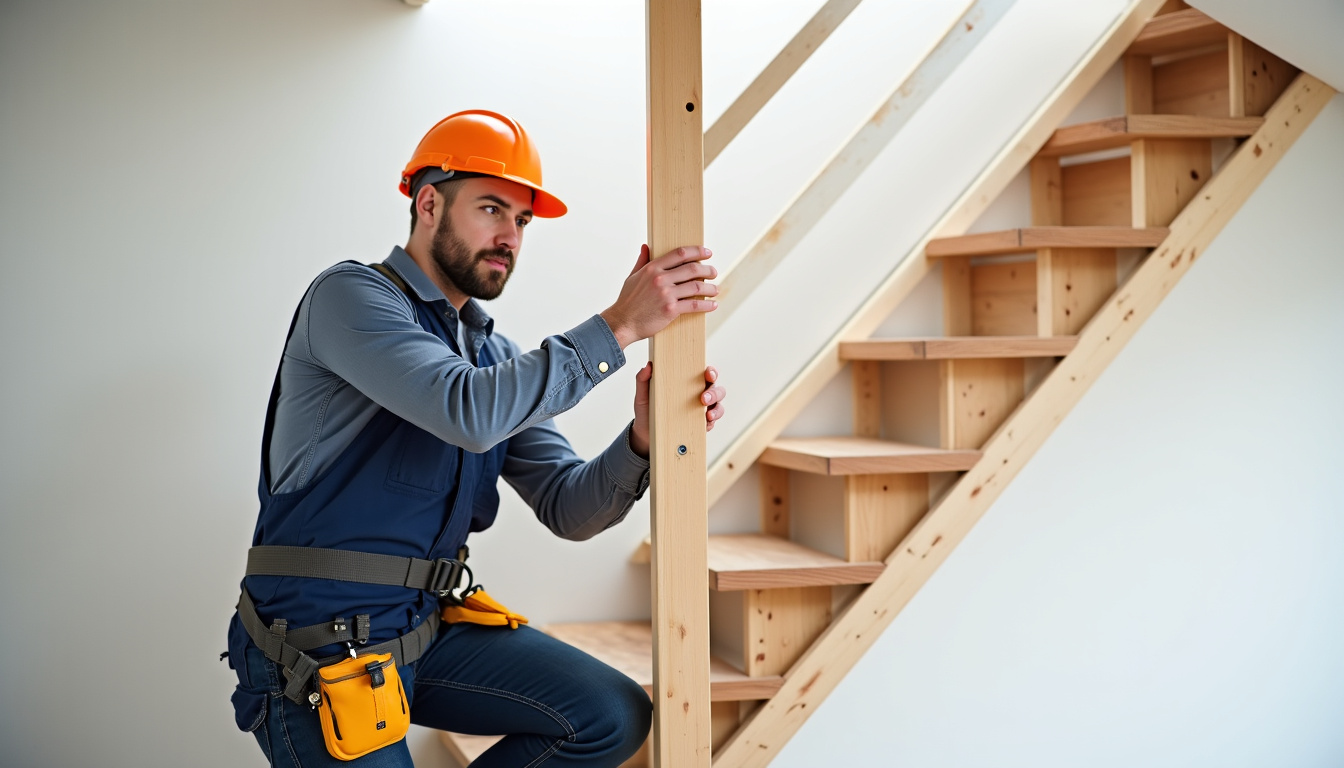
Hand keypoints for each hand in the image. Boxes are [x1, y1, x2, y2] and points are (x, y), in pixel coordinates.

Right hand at [601, 244, 717, 348]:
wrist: (622, 323)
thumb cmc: (627, 301)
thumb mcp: (633, 277)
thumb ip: (642, 261)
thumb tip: (646, 246)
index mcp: (652, 268)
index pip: (680, 253)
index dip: (697, 251)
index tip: (707, 252)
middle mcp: (660, 279)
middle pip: (692, 269)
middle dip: (708, 270)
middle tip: (713, 272)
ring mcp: (666, 294)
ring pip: (697, 287)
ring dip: (710, 288)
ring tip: (715, 289)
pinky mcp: (671, 310)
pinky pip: (694, 305)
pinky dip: (707, 305)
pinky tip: (713, 305)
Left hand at [629, 364, 725, 458]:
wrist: (645, 435)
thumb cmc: (647, 411)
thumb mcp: (642, 395)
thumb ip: (643, 379)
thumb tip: (648, 365)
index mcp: (687, 383)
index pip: (705, 374)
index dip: (711, 372)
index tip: (708, 373)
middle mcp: (698, 394)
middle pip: (716, 389)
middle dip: (714, 393)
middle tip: (703, 399)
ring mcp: (701, 410)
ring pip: (718, 406)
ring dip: (716, 409)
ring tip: (707, 415)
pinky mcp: (700, 425)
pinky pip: (712, 423)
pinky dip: (711, 423)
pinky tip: (706, 425)